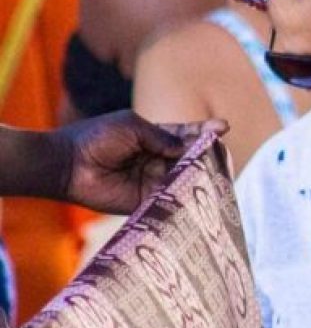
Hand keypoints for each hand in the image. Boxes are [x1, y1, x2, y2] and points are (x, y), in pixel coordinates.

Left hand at [51, 111, 227, 213]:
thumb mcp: (133, 127)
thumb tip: (187, 147)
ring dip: (198, 175)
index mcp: (154, 137)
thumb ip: (162, 137)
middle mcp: (156, 159)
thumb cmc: (97, 137)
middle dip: (206, 154)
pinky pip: (168, 198)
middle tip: (225, 153)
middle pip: (188, 157)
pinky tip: (199, 191)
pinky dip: (183, 195)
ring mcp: (151, 180)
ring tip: (219, 170)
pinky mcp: (144, 200)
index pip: (185, 134)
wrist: (67, 163)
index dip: (204, 131)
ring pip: (182, 178)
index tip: (224, 127)